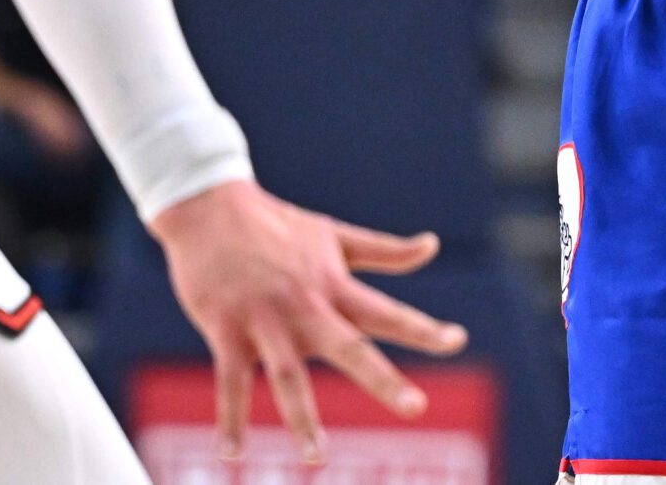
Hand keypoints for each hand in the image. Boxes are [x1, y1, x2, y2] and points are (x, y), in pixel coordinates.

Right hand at [149, 179, 468, 464]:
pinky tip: (231, 455)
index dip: (423, 327)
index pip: (386, 311)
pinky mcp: (225, 329)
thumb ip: (384, 250)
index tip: (457, 340)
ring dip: (302, 419)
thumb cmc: (275, 223)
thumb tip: (433, 245)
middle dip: (383, 379)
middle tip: (417, 409)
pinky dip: (230, 419)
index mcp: (333, 284)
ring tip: (317, 459)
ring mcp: (264, 320)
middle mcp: (305, 305)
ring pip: (287, 376)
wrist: (208, 206)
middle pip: (350, 347)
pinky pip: (230, 382)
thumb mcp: (333, 234)